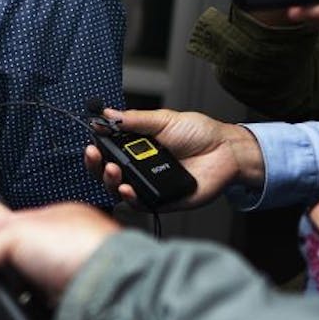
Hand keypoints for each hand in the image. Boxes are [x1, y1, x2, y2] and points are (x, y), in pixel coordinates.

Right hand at [0, 186, 118, 302]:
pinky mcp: (62, 299)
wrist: (111, 287)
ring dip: (0, 275)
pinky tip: (10, 301)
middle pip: (3, 243)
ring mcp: (58, 271)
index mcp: (41, 216)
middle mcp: (51, 242)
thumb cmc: (81, 247)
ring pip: (18, 271)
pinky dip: (18, 299)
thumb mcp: (17, 236)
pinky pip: (30, 298)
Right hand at [82, 108, 262, 208]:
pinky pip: (141, 205)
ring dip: (110, 182)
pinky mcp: (162, 201)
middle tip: (96, 157)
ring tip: (113, 171)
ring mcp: (149, 185)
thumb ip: (134, 120)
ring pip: (119, 190)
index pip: (107, 152)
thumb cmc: (199, 133)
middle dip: (96, 167)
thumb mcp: (163, 120)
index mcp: (136, 148)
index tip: (92, 143)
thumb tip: (107, 114)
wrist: (226, 150)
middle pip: (107, 173)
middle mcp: (139, 168)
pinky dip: (130, 199)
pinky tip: (126, 189)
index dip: (96, 151)